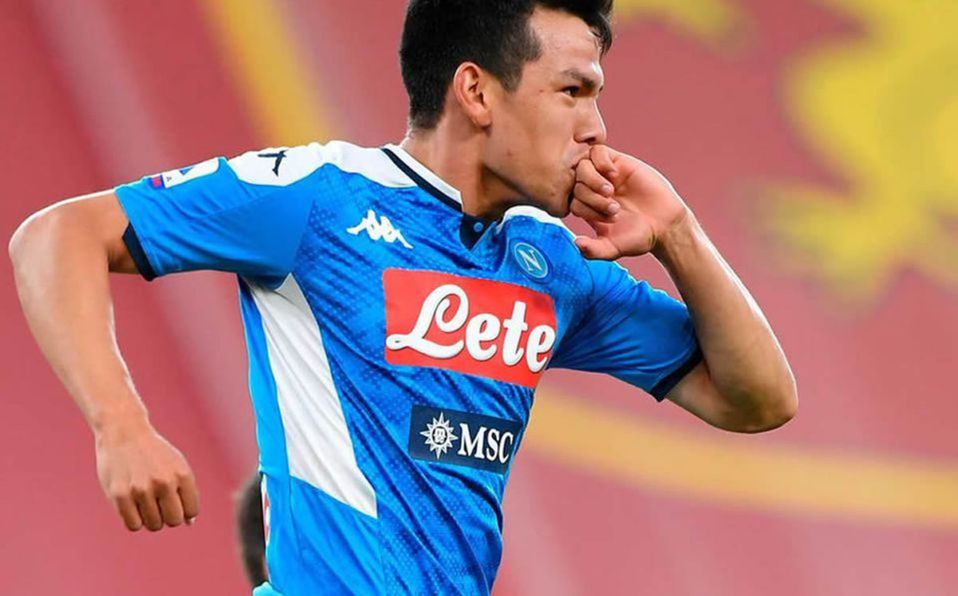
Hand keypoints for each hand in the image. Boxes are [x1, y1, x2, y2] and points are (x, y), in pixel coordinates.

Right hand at [95, 420, 198, 531]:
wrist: (124, 432)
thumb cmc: (154, 453)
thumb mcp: (177, 466)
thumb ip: (186, 493)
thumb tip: (190, 523)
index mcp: (182, 474)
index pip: (191, 511)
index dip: (184, 511)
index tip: (175, 502)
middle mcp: (164, 482)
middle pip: (173, 521)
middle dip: (168, 516)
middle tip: (159, 503)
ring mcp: (141, 489)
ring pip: (153, 525)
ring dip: (150, 518)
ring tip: (145, 500)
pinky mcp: (120, 495)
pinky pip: (133, 525)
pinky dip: (134, 520)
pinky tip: (133, 505)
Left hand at [570, 144, 689, 259]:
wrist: (665, 223)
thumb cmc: (639, 237)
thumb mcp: (613, 248)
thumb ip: (594, 251)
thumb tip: (576, 244)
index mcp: (589, 209)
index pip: (572, 202)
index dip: (585, 210)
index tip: (608, 220)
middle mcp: (593, 191)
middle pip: (574, 183)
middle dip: (590, 197)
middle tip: (614, 208)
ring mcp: (604, 175)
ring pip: (582, 165)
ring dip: (592, 179)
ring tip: (611, 190)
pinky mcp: (617, 161)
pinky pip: (597, 151)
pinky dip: (601, 162)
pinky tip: (614, 175)